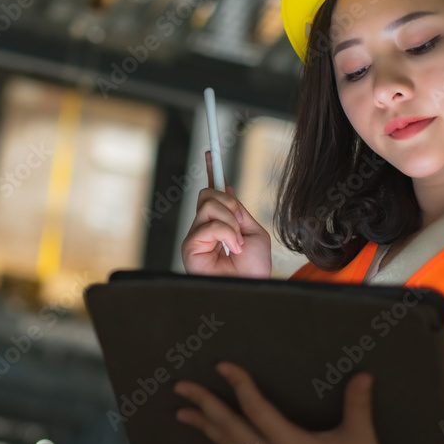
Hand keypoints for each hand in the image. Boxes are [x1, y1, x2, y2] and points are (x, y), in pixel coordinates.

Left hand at [173, 363, 410, 443]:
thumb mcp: (361, 440)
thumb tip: (363, 374)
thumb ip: (358, 405)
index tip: (221, 366)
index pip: (257, 408)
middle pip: (230, 427)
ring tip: (182, 414)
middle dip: (204, 405)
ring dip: (206, 429)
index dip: (240, 385)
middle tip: (181, 387)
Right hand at [181, 150, 271, 277]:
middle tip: (239, 223)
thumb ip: (238, 211)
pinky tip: (231, 249)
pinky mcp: (189, 247)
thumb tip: (225, 189)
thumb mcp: (254, 232)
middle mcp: (204, 228)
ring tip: (237, 243)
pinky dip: (226, 233)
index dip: (211, 171)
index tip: (211, 154)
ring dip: (230, 221)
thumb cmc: (254, 269)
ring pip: (208, 206)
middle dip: (228, 202)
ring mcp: (196, 237)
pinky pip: (208, 225)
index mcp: (221, 223)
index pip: (212, 193)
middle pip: (208, 194)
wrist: (252, 289)